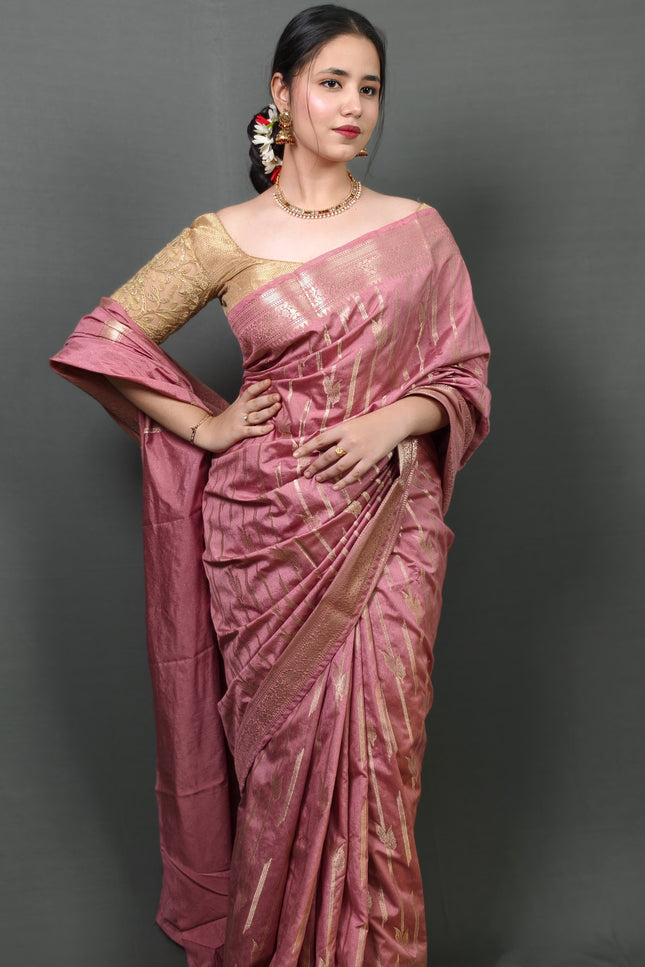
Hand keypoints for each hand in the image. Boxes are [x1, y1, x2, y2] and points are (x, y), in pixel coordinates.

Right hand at [199, 379, 280, 451]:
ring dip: (268, 411)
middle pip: (255, 402)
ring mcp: (239, 422)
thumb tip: (261, 394)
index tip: (269, 381)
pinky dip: (261, 429)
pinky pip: (251, 431)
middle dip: (267, 399)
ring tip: (277, 407)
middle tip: (278, 396)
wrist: (208, 433)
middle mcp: (240, 411)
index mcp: (240, 403)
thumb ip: (246, 401)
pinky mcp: (237, 433)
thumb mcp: (235, 408)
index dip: (259, 386)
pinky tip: (271, 427)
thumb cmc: (225, 422)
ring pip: (255, 415)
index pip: (250, 391)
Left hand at [293, 396, 447, 489]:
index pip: (320, 440)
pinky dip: (344, 481)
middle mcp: (349, 441)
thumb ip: (337, 434)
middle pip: (327, 456)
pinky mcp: (370, 460)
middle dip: (314, 466)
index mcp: (343, 429)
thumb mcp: (351, 424)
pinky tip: (336, 486)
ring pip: (339, 467)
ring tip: (317, 479)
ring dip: (326, 474)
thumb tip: (320, 447)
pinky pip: (354, 474)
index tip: (295, 456)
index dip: (306, 448)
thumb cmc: (370, 422)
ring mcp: (360, 451)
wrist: (393, 422)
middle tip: (305, 473)